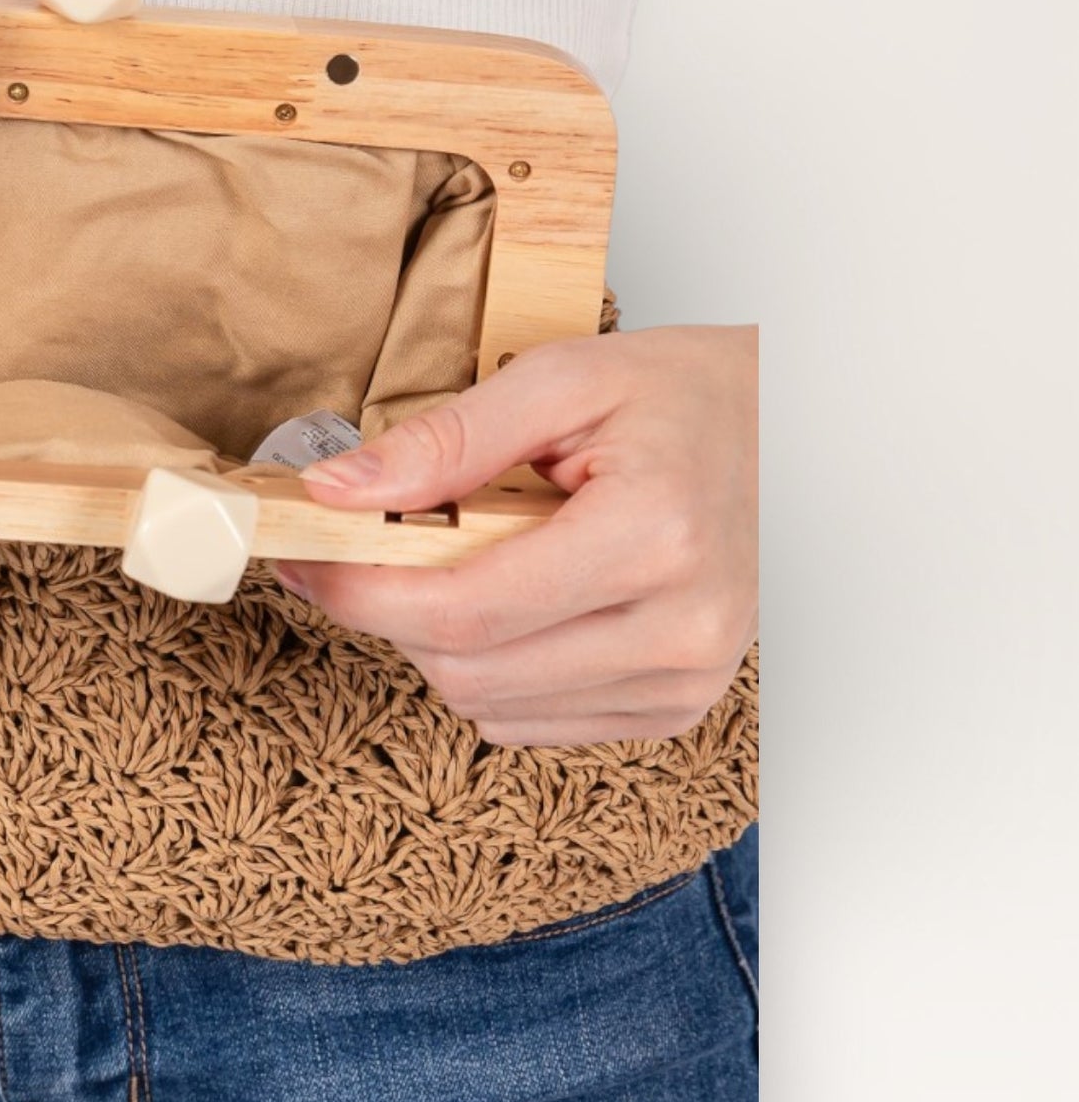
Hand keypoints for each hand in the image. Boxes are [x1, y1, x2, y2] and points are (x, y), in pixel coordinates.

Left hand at [277, 325, 757, 746]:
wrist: (795, 434)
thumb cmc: (681, 395)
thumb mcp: (561, 379)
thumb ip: (445, 439)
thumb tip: (335, 492)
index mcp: (657, 538)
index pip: (465, 608)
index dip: (361, 590)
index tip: (306, 555)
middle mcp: (683, 630)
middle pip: (465, 669)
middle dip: (387, 613)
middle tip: (356, 551)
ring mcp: (684, 682)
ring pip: (487, 707)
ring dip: (436, 643)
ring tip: (459, 559)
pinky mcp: (673, 709)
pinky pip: (527, 723)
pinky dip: (487, 669)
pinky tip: (511, 601)